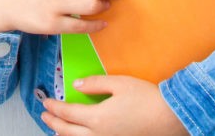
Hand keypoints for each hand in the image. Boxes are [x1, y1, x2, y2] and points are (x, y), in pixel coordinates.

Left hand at [41, 75, 188, 135]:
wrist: (170, 117)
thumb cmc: (146, 98)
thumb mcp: (119, 83)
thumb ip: (95, 83)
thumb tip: (76, 85)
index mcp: (98, 117)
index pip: (68, 113)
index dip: (55, 107)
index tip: (46, 102)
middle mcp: (100, 134)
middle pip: (68, 131)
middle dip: (54, 122)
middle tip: (44, 115)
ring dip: (64, 134)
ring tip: (55, 129)